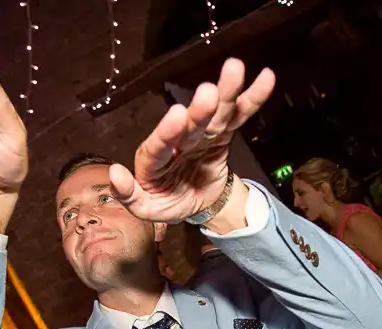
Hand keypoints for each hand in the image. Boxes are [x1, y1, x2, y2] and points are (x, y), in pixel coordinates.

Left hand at [109, 59, 273, 223]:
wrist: (196, 202)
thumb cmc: (167, 201)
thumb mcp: (147, 208)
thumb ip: (129, 195)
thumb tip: (115, 173)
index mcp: (153, 158)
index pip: (158, 145)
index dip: (168, 131)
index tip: (178, 114)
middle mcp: (178, 140)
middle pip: (190, 124)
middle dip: (200, 109)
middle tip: (208, 92)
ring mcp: (202, 134)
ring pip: (215, 112)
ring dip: (227, 91)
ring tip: (235, 68)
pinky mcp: (223, 134)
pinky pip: (238, 115)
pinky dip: (252, 98)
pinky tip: (265, 78)